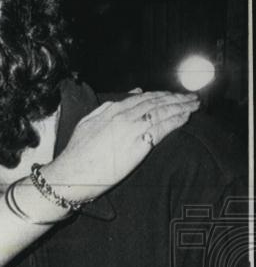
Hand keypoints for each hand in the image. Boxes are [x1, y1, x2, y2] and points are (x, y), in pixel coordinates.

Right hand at [42, 90, 199, 202]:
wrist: (72, 173)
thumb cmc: (77, 153)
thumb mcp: (88, 122)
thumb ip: (108, 106)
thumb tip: (132, 93)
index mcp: (111, 110)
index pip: (143, 97)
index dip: (161, 94)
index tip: (172, 95)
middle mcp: (124, 116)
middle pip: (156, 102)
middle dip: (176, 98)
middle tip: (190, 97)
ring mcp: (132, 129)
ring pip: (163, 112)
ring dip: (181, 106)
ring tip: (194, 105)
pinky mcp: (140, 145)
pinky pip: (163, 127)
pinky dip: (177, 120)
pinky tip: (186, 117)